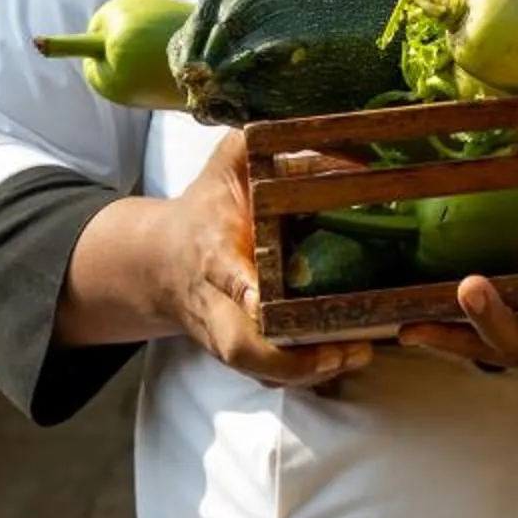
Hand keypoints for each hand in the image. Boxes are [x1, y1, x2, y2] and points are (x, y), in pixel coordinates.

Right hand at [57, 130, 371, 393]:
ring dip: (307, 369)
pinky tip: (347, 358)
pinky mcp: (239, 350)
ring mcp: (226, 332)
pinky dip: (304, 372)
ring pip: (258, 368)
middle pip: (240, 345)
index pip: (222, 272)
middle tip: (342, 346)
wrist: (161, 264)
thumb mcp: (229, 162)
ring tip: (357, 352)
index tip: (259, 296)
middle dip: (286, 357)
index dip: (241, 286)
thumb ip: (267, 144)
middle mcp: (216, 301)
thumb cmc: (206, 206)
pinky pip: (268, 373)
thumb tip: (343, 144)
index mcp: (211, 250)